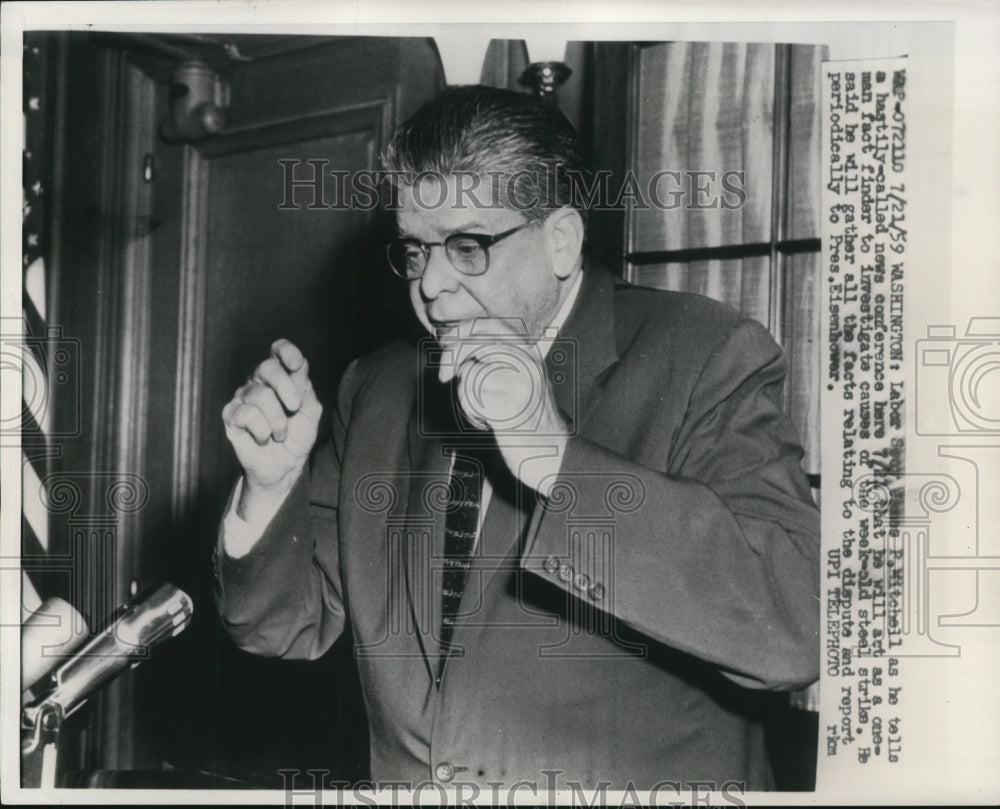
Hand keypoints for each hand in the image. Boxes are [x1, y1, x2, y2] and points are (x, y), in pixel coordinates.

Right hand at [222, 339, 321, 516]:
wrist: (285, 466)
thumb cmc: (297, 437)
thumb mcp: (310, 411)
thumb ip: (305, 389)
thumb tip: (298, 369)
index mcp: (281, 377)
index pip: (278, 351)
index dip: (286, 351)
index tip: (296, 365)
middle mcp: (259, 383)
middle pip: (266, 367)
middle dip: (286, 388)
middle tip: (295, 408)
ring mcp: (243, 398)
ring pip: (260, 395)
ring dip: (278, 420)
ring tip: (280, 434)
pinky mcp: (231, 416)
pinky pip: (246, 414)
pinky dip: (263, 430)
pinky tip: (264, 438)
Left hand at [450, 331, 569, 494]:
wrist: (554, 455)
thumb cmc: (529, 421)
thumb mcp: (518, 380)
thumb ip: (493, 359)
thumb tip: (452, 342)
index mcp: (529, 353)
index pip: (490, 324)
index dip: (462, 330)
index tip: (446, 344)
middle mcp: (527, 363)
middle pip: (475, 342)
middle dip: (451, 356)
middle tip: (444, 376)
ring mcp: (519, 384)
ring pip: (469, 373)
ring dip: (466, 395)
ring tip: (485, 412)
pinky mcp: (508, 407)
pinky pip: (470, 399)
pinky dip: (470, 413)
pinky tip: (489, 424)